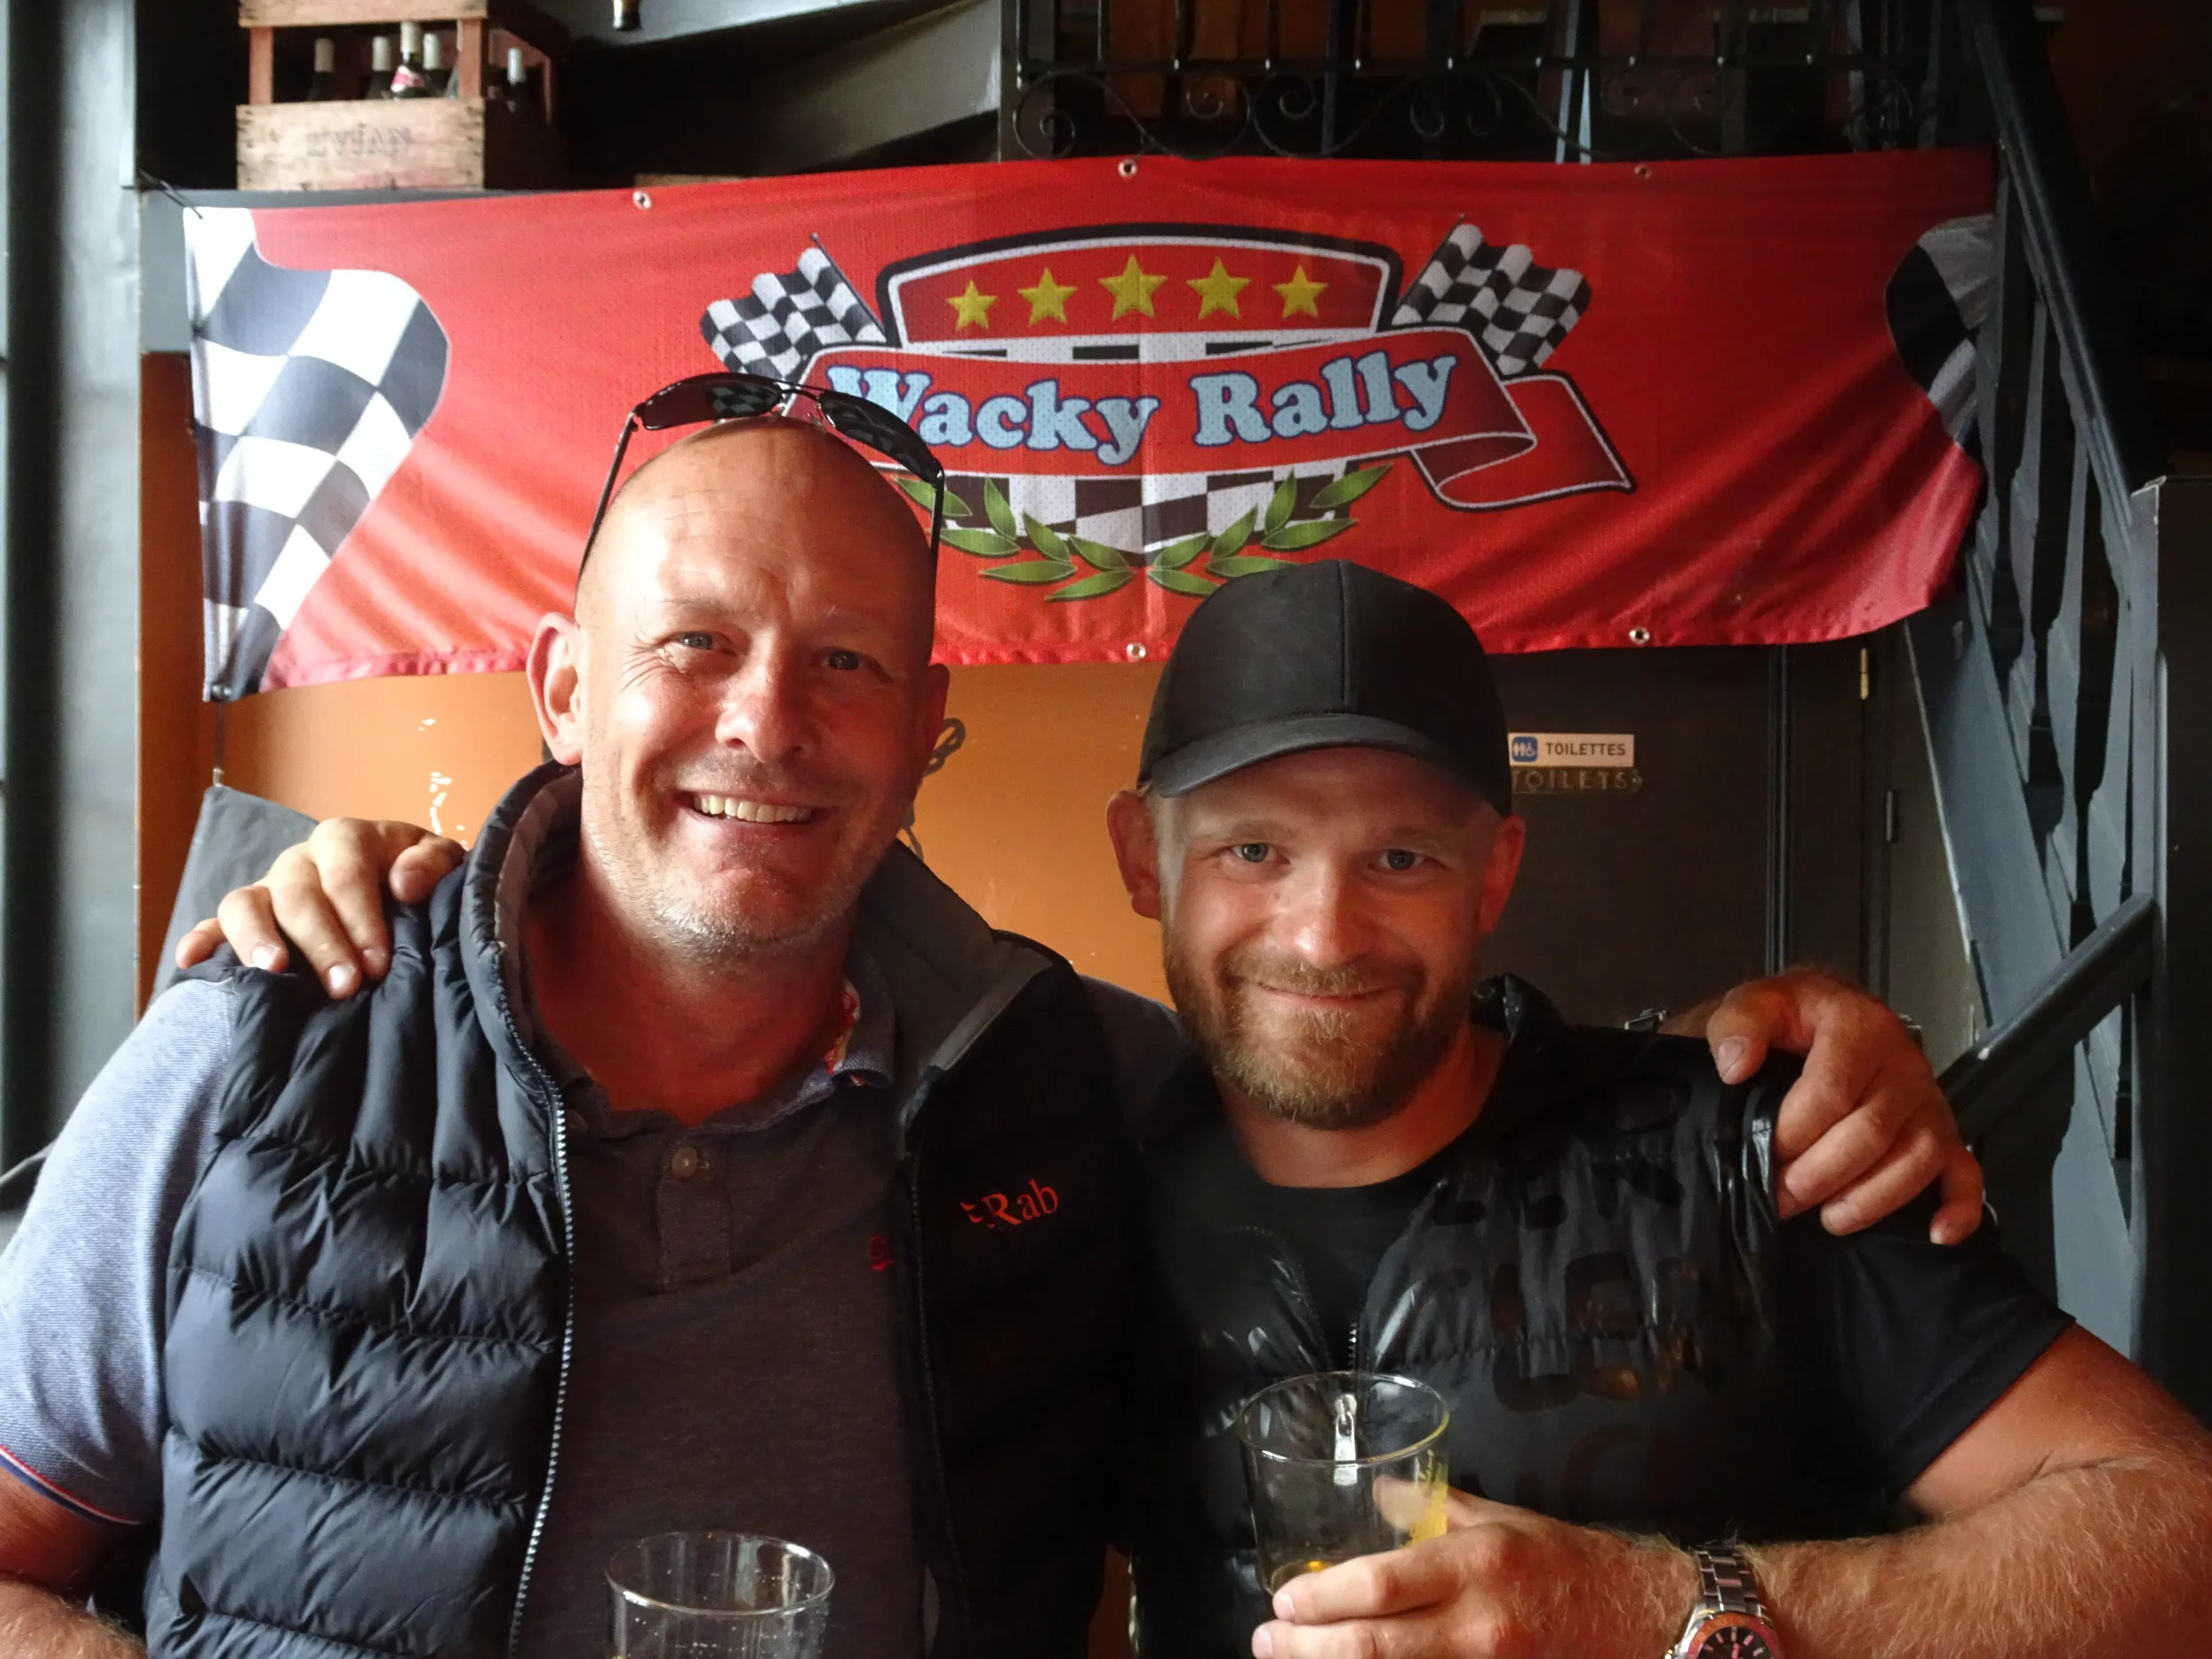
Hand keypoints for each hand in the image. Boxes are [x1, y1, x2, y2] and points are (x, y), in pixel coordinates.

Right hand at [171, 818, 463, 997]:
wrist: (410, 896)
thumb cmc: (423, 883)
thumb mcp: (443, 864)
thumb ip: (433, 864)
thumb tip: (405, 882)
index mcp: (348, 840)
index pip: (345, 868)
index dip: (359, 914)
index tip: (378, 962)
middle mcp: (301, 860)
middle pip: (296, 892)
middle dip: (321, 941)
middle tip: (345, 986)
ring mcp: (269, 888)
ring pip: (245, 902)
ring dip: (257, 938)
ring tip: (275, 973)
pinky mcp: (247, 919)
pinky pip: (214, 923)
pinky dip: (201, 938)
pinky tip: (191, 962)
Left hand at [1253, 1489, 1692, 1658]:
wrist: (1639, 1617)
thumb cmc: (1562, 1561)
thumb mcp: (1498, 1519)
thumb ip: (1431, 1509)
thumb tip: (1375, 1494)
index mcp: (1475, 1565)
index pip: (1380, 1585)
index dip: (1322, 1597)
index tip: (1283, 1599)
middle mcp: (1478, 1625)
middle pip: (1375, 1647)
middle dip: (1308, 1647)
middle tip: (1267, 1639)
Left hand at [1683, 968, 1981, 1243]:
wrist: (1810, 1022)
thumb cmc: (1781, 1023)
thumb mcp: (1749, 1005)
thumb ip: (1737, 1024)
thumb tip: (1735, 1065)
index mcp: (1860, 1024)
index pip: (1831, 1092)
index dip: (1792, 1133)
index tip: (1760, 1153)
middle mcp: (1904, 1062)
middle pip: (1872, 1133)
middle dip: (1819, 1175)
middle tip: (1780, 1197)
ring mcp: (1928, 1100)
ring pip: (1918, 1158)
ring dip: (1871, 1198)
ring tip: (1829, 1217)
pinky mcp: (1943, 1132)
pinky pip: (1965, 1173)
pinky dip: (1958, 1207)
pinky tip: (1937, 1234)